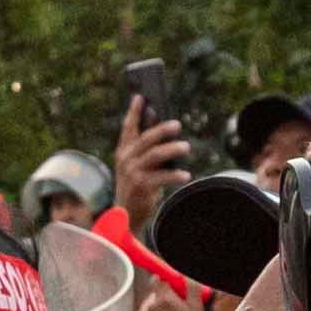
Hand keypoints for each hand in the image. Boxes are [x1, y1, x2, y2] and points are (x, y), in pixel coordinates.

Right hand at [112, 95, 190, 226]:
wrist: (127, 214)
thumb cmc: (137, 185)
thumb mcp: (137, 164)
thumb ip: (146, 148)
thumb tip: (166, 128)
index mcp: (124, 150)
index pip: (128, 127)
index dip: (134, 111)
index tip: (140, 96)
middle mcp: (126, 159)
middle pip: (146, 138)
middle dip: (162, 129)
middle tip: (177, 125)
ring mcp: (133, 172)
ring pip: (155, 155)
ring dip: (173, 149)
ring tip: (186, 147)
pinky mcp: (141, 186)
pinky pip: (162, 177)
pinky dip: (175, 175)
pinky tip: (186, 175)